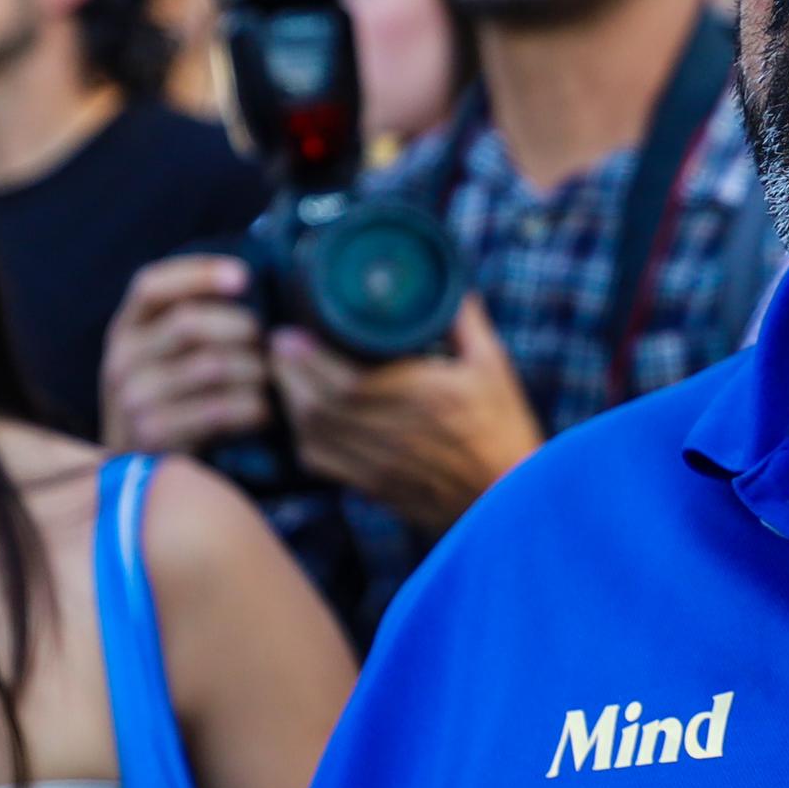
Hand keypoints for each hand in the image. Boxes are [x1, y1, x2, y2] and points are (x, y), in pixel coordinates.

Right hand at [103, 255, 271, 455]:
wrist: (137, 481)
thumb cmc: (171, 406)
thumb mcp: (165, 359)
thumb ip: (192, 325)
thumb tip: (250, 284)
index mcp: (125, 330)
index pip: (151, 286)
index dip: (197, 274)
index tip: (243, 277)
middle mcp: (121, 360)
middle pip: (189, 323)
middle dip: (242, 328)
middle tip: (269, 344)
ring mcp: (133, 400)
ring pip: (211, 365)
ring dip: (254, 371)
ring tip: (270, 380)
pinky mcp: (153, 436)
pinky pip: (218, 410)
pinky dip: (252, 408)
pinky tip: (264, 412)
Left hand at [274, 297, 537, 540]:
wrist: (510, 501)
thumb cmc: (503, 431)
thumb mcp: (493, 368)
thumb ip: (466, 324)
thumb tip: (447, 286)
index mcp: (425, 399)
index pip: (346, 381)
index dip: (308, 358)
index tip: (290, 332)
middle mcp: (396, 434)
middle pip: (318, 405)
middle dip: (288, 372)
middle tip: (277, 344)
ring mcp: (380, 466)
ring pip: (312, 434)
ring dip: (290, 401)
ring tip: (283, 373)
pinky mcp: (374, 486)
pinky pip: (321, 462)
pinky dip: (302, 435)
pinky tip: (302, 414)